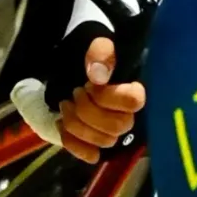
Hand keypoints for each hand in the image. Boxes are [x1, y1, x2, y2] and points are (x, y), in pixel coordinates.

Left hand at [53, 31, 144, 164]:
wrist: (78, 65)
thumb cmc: (93, 55)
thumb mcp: (97, 41)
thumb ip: (100, 53)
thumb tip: (98, 76)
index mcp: (135, 89)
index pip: (134, 101)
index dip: (107, 96)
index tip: (90, 84)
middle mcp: (131, 115)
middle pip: (115, 127)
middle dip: (87, 110)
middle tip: (75, 93)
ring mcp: (115, 132)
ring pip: (102, 141)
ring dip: (76, 123)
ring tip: (65, 104)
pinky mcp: (98, 143)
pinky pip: (90, 154)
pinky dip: (72, 142)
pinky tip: (61, 124)